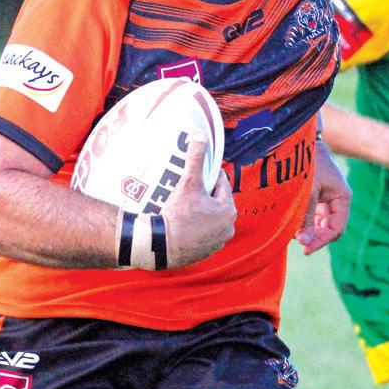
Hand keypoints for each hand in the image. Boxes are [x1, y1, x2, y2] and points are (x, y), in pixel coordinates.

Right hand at [161, 132, 236, 266]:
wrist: (160, 246)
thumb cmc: (178, 214)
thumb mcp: (188, 183)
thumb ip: (195, 158)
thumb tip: (200, 135)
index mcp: (228, 210)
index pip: (221, 184)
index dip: (209, 175)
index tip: (197, 170)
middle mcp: (227, 228)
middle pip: (215, 202)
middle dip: (204, 194)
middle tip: (187, 187)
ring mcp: (217, 242)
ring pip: (209, 218)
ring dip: (200, 211)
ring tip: (183, 203)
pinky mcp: (205, 253)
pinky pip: (202, 234)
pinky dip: (195, 227)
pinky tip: (182, 222)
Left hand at [295, 141, 350, 254]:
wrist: (300, 142)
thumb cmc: (308, 164)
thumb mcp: (307, 192)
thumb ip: (306, 218)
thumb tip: (304, 243)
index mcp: (343, 198)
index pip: (336, 228)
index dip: (322, 241)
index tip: (305, 249)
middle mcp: (338, 200)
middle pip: (330, 228)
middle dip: (315, 237)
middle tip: (298, 245)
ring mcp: (328, 198)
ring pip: (321, 223)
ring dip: (309, 230)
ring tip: (293, 233)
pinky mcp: (317, 196)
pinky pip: (314, 215)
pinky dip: (305, 222)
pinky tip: (293, 224)